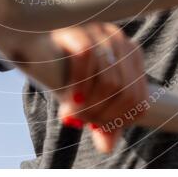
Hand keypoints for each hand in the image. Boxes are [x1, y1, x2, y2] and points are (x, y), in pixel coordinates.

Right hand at [49, 22, 148, 153]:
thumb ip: (102, 120)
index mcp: (131, 56)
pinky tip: (70, 97)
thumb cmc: (68, 72)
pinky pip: (86, 57)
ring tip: (71, 113)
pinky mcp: (77, 29)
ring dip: (89, 106)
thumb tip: (106, 147)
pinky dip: (79, 83)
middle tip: (80, 121)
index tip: (96, 128)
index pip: (138, 99)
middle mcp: (119, 40)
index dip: (118, 120)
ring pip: (109, 79)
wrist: (39, 44)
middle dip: (101, 114)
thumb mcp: (89, 97)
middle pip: (124, 91)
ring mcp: (99, 32)